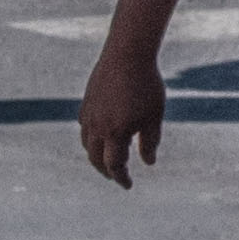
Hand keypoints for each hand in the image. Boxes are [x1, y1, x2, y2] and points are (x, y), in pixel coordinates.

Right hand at [78, 43, 167, 188]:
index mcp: (115, 133)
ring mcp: (88, 115)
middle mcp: (97, 128)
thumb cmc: (146, 85)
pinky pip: (84, 128)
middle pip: (96, 159)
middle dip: (106, 171)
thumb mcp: (154, 116)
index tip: (128, 185)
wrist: (127, 54)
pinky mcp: (86, 103)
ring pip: (88, 144)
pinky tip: (99, 136)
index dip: (121, 178)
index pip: (115, 165)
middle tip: (116, 176)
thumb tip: (148, 163)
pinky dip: (91, 139)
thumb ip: (150, 142)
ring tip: (106, 159)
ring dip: (96, 156)